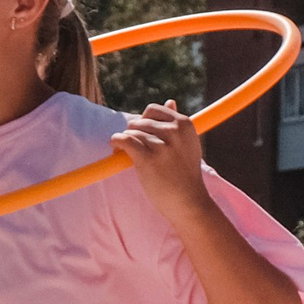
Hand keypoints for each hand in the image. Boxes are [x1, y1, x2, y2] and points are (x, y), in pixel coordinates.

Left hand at [110, 101, 208, 221]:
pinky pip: (125, 140)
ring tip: (125, 152)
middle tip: (132, 147)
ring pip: (132, 132)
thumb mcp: (188, 144)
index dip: (143, 120)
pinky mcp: (148, 159)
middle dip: (133, 132)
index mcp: (185, 124)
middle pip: (140, 121)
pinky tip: (115, 147)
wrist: (188, 202)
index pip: (153, 110)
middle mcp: (175, 132)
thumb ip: (177, 124)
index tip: (140, 133)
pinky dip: (116, 141)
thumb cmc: (185, 174)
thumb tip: (170, 101)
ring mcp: (162, 145)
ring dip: (125, 141)